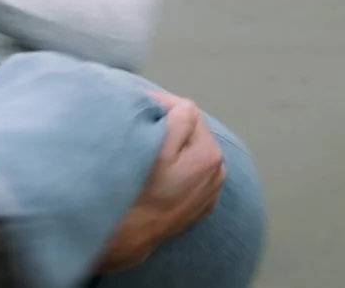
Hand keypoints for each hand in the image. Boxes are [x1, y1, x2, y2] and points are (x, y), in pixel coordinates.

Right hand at [95, 91, 225, 272]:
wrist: (128, 238)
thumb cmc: (139, 191)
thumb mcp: (158, 148)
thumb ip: (179, 118)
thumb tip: (184, 105)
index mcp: (210, 154)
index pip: (186, 111)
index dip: (160, 105)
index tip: (137, 106)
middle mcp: (217, 173)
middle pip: (190, 131)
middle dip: (168, 124)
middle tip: (139, 126)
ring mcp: (208, 192)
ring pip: (189, 150)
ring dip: (172, 144)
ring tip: (145, 147)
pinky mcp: (197, 205)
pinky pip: (187, 172)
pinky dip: (175, 165)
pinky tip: (156, 171)